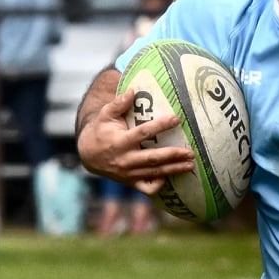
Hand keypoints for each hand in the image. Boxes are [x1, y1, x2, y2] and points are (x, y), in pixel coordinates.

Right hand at [77, 90, 194, 194]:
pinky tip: (170, 176)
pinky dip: (159, 185)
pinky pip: (146, 188)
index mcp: (120, 141)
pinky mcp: (130, 182)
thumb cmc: (100, 131)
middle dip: (173, 155)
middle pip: (152, 158)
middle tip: (190, 152)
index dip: (161, 126)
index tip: (177, 119)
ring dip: (173, 169)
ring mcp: (128, 173)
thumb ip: (118, 103)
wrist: (88, 155)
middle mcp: (125, 159)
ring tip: (190, 165)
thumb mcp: (105, 115)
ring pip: (154, 173)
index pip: (143, 133)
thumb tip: (132, 90)